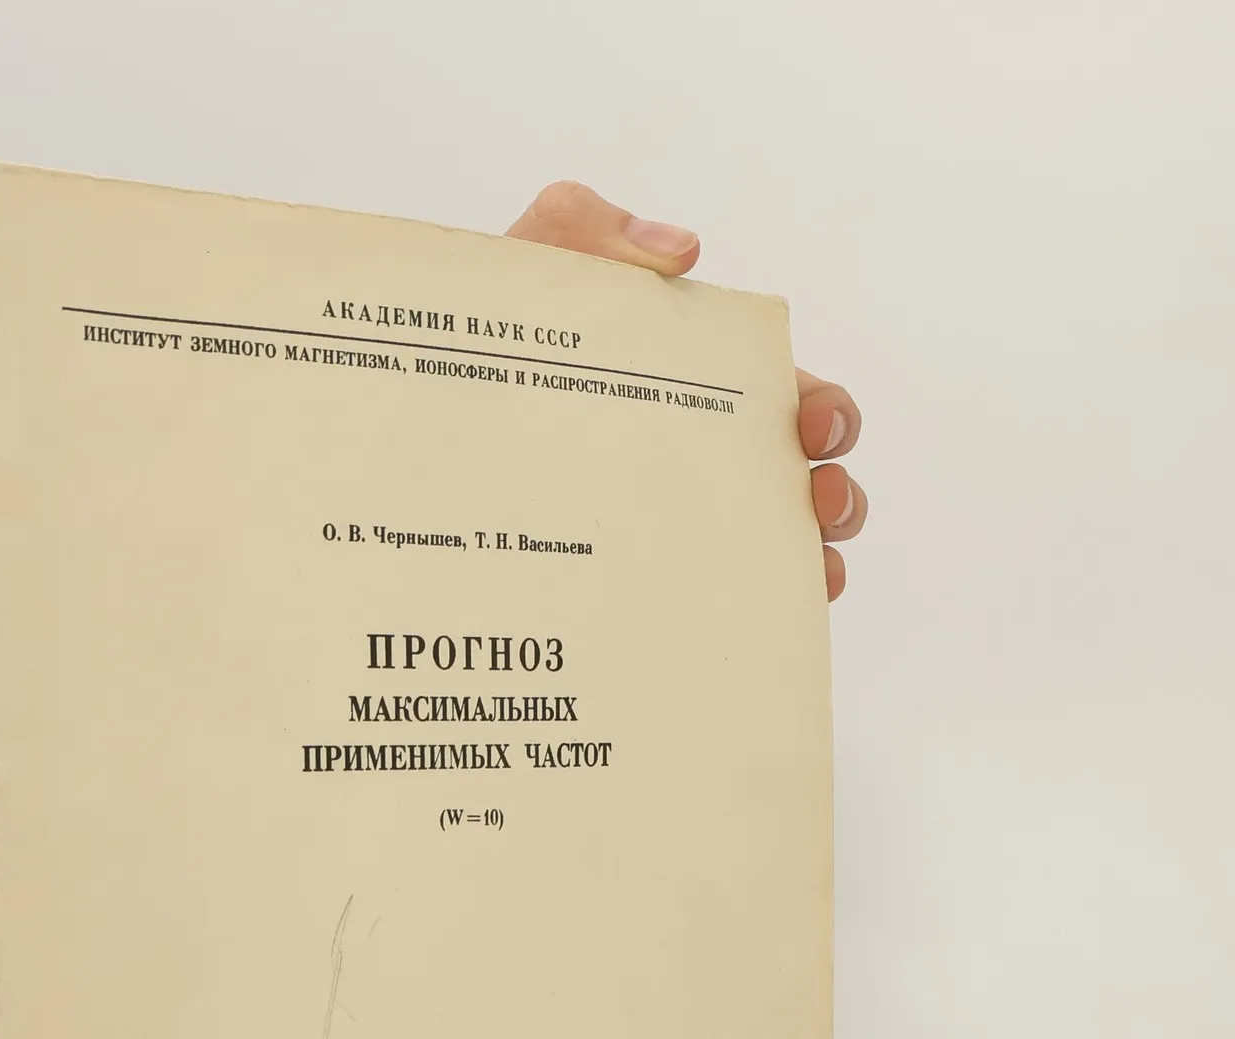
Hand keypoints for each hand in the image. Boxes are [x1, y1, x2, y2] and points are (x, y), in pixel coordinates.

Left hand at [507, 182, 864, 601]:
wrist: (400, 422)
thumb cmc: (480, 337)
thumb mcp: (527, 262)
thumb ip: (587, 226)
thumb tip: (681, 254)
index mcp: (699, 383)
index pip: (790, 398)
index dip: (825, 412)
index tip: (815, 425)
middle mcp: (697, 459)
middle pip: (802, 483)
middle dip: (834, 493)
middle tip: (818, 498)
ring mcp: (669, 526)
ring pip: (771, 552)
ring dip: (808, 561)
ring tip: (807, 566)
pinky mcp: (632, 585)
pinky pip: (712, 606)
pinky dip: (756, 612)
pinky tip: (761, 617)